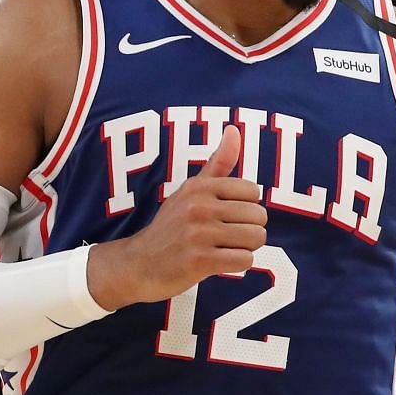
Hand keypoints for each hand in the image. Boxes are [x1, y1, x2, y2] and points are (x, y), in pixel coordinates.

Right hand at [86, 125, 266, 309]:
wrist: (137, 265)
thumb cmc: (171, 228)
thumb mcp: (190, 191)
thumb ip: (217, 162)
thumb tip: (234, 129)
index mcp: (198, 187)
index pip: (252, 191)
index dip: (245, 208)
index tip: (225, 217)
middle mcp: (198, 206)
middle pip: (258, 216)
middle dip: (250, 230)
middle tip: (225, 237)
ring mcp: (198, 234)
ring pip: (255, 238)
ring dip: (245, 248)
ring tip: (223, 249)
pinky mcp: (199, 261)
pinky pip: (244, 260)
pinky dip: (237, 264)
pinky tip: (218, 263)